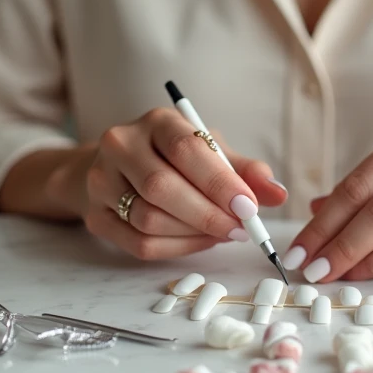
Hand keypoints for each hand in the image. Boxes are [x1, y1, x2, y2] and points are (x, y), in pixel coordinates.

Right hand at [70, 108, 286, 259]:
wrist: (117, 169)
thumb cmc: (175, 160)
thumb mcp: (212, 152)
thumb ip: (245, 171)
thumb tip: (278, 194)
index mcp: (156, 122)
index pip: (186, 150)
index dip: (220, 183)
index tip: (249, 208)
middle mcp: (121, 145)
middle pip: (162, 188)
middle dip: (208, 215)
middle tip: (240, 230)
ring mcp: (101, 182)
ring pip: (150, 220)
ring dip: (194, 234)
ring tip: (223, 233)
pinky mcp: (95, 216)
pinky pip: (139, 244)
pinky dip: (177, 249)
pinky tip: (199, 241)